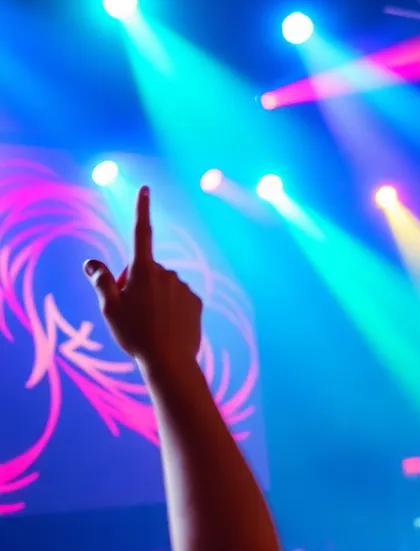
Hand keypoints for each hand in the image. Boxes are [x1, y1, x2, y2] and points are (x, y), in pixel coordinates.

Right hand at [85, 187, 201, 371]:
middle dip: (136, 283)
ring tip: (149, 322)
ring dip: (154, 297)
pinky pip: (178, 299)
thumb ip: (100, 280)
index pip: (141, 233)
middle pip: (145, 271)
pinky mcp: (196, 301)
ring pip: (163, 286)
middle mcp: (167, 273)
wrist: (169, 361)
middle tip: (130, 311)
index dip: (142, 209)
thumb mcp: (109, 308)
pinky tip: (167, 326)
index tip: (146, 189)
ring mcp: (184, 287)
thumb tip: (91, 262)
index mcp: (144, 271)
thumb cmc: (135, 334)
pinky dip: (171, 308)